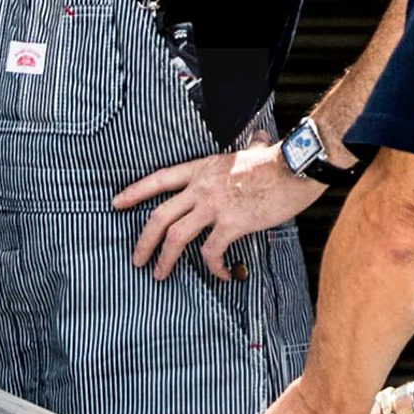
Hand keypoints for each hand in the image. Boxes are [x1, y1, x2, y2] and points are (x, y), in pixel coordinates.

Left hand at [117, 134, 325, 281]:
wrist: (297, 166)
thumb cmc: (279, 161)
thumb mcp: (252, 151)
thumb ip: (248, 148)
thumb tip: (259, 138)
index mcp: (202, 168)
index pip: (159, 179)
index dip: (135, 192)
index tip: (116, 203)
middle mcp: (202, 187)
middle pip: (159, 215)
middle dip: (143, 240)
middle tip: (136, 259)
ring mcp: (215, 205)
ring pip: (176, 236)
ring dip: (164, 259)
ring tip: (160, 274)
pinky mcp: (232, 222)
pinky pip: (211, 251)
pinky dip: (213, 266)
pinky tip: (220, 274)